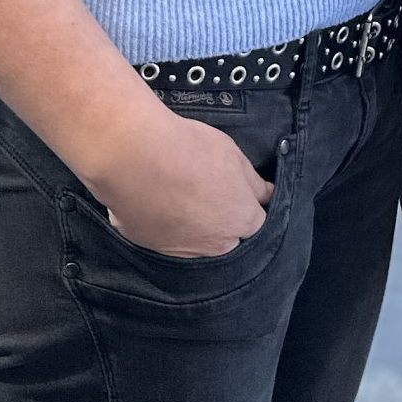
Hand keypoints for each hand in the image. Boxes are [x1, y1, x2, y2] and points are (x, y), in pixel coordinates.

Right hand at [84, 109, 273, 257]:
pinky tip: (162, 203)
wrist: (136, 157)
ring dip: (195, 227)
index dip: (248, 205)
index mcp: (239, 219)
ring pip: (196, 244)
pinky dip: (168, 227)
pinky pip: (167, 240)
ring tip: (184, 195)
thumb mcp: (234, 156)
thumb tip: (266, 194)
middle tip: (209, 191)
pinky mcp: (151, 247)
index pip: (255, 222)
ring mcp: (180, 250)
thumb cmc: (190, 150)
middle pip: (227, 238)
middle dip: (224, 221)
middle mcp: (213, 243)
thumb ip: (252, 182)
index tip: (240, 192)